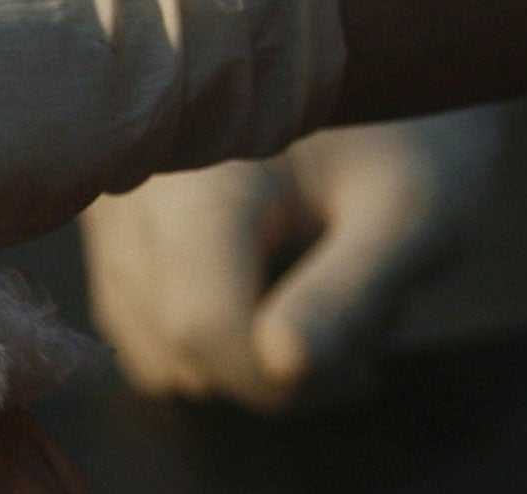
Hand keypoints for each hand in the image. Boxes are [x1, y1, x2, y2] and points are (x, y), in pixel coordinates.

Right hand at [80, 106, 498, 410]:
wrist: (379, 84)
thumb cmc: (408, 139)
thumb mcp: (411, 213)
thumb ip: (350, 295)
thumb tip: (284, 370)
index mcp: (201, 179)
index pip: (201, 326)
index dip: (279, 375)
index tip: (360, 374)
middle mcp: (134, 203)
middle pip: (181, 349)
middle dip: (276, 367)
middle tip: (356, 325)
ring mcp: (115, 236)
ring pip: (165, 360)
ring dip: (250, 361)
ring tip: (316, 298)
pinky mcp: (118, 262)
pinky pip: (155, 350)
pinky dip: (221, 349)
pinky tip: (273, 301)